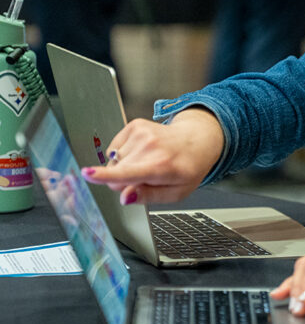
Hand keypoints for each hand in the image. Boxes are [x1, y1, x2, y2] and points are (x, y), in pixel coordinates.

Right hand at [80, 108, 223, 204]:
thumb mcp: (176, 193)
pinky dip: (125, 154)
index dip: (106, 175)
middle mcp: (150, 147)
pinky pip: (115, 149)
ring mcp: (141, 133)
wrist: (196, 140)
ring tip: (149, 162)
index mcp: (162, 167)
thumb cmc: (186, 168)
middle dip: (125, 181)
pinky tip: (143, 152)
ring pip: (114, 162)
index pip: (129, 173)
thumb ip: (149, 197)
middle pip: (116, 173)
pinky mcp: (134, 125)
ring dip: (126, 166)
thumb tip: (124, 197)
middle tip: (148, 177)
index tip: (88, 174)